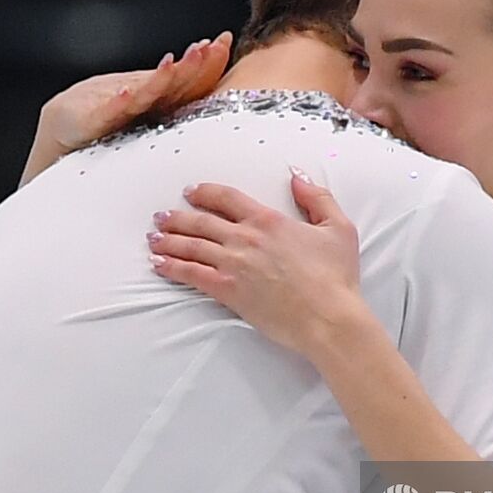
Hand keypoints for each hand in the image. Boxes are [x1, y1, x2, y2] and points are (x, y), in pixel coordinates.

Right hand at [20, 31, 231, 186]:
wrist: (63, 129)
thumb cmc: (110, 121)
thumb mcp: (151, 112)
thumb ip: (180, 101)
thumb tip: (214, 85)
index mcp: (160, 98)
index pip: (190, 81)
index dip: (207, 64)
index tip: (223, 43)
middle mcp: (142, 99)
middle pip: (173, 82)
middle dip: (191, 64)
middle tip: (208, 47)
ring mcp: (118, 109)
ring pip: (145, 94)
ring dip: (160, 78)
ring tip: (174, 63)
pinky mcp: (94, 122)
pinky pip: (109, 114)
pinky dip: (119, 103)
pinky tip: (126, 93)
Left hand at [146, 166, 363, 355]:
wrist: (328, 316)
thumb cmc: (336, 277)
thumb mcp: (339, 228)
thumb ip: (317, 197)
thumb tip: (297, 175)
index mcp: (268, 220)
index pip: (227, 198)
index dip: (205, 192)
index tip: (191, 192)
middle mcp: (245, 238)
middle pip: (201, 221)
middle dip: (177, 217)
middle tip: (161, 216)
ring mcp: (233, 264)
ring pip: (191, 246)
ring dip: (169, 240)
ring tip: (153, 238)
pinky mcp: (228, 291)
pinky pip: (191, 274)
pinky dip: (172, 267)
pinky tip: (159, 264)